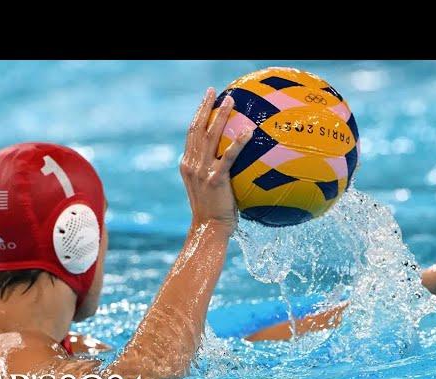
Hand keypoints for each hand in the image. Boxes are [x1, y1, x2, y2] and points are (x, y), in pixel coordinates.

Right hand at [180, 88, 252, 235]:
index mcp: (187, 166)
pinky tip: (248, 131)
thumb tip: (233, 164)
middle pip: (196, 129)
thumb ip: (214, 174)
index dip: (197, 116)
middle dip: (204, 107)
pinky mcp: (215, 179)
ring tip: (230, 101)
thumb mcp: (209, 190)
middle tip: (212, 91)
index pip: (191, 135)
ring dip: (220, 116)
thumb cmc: (213, 214)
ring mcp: (202, 171)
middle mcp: (191, 165)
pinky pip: (228, 156)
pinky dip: (238, 142)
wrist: (208, 230)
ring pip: (210, 136)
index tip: (205, 102)